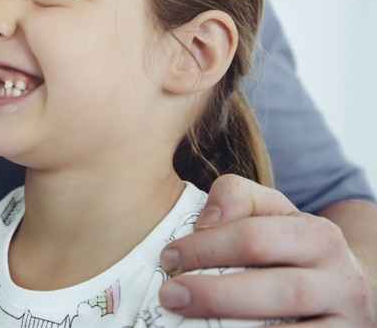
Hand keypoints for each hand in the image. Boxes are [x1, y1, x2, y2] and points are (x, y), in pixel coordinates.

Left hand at [159, 174, 374, 325]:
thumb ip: (236, 198)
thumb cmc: (288, 247)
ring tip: (185, 320)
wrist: (341, 287)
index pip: (256, 238)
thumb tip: (205, 221)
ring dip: (231, 325)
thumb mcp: (270, 212)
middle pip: (278, 291)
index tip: (168, 257)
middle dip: (215, 294)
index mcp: (319, 236)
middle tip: (170, 295)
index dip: (205, 248)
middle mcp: (340, 279)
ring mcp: (346, 321)